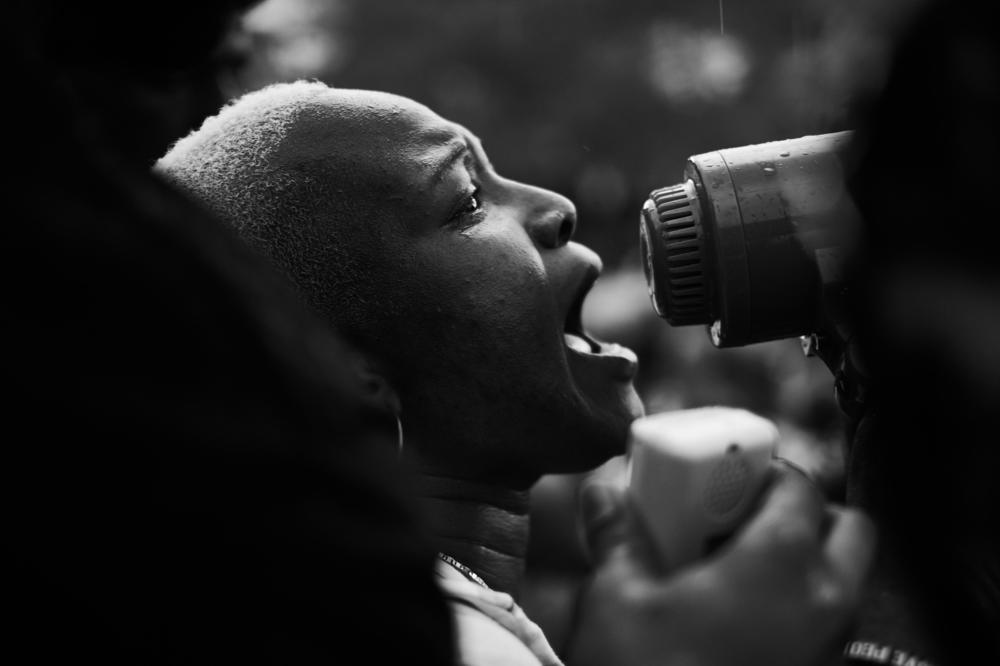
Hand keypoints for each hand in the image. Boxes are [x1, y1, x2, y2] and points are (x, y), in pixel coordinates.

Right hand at [563, 463, 875, 665]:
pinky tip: (737, 618)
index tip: (728, 474)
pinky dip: (798, 606)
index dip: (765, 470)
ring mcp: (830, 648)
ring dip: (805, 560)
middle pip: (848, 530)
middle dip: (806, 512)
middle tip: (747, 516)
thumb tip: (602, 494)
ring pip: (842, 580)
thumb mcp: (620, 601)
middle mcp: (825, 601)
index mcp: (782, 562)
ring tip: (735, 568)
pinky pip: (827, 625)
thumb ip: (617, 538)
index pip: (798, 486)